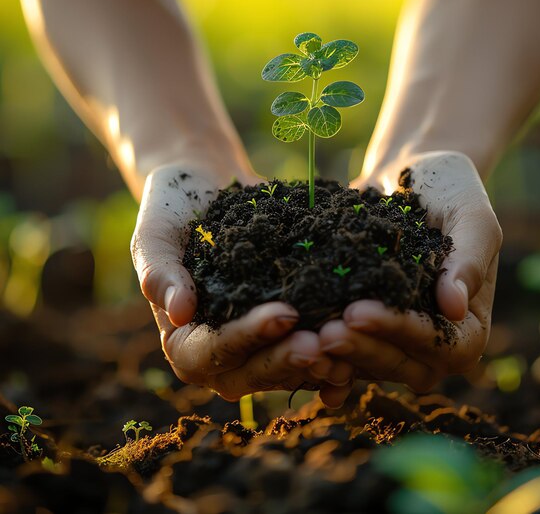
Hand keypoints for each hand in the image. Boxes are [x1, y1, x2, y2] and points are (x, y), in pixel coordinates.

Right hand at [131, 164, 352, 405]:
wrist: (206, 187)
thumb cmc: (172, 211)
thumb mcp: (155, 235)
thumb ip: (160, 272)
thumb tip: (178, 312)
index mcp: (184, 338)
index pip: (209, 354)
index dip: (246, 339)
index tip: (283, 314)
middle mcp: (222, 349)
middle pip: (252, 372)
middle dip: (287, 359)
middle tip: (322, 342)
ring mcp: (256, 339)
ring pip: (286, 366)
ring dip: (318, 361)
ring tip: (349, 343)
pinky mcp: (286, 323)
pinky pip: (308, 344)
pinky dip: (334, 349)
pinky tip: (363, 339)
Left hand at [319, 151, 501, 391]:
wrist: (410, 174)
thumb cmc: (449, 189)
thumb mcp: (470, 215)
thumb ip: (468, 259)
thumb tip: (454, 307)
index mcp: (468, 322)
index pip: (443, 344)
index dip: (401, 332)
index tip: (359, 311)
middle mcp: (432, 339)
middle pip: (402, 365)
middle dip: (362, 350)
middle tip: (324, 334)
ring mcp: (395, 334)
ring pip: (370, 364)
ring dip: (338, 357)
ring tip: (304, 340)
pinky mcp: (365, 325)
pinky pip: (346, 349)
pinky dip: (323, 355)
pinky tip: (295, 348)